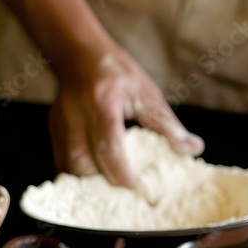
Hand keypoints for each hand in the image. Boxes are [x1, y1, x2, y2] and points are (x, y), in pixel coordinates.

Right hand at [48, 45, 203, 186]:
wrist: (80, 55)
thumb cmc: (118, 74)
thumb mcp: (147, 94)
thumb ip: (168, 125)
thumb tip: (194, 149)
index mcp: (101, 101)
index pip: (108, 145)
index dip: (121, 172)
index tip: (136, 187)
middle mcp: (74, 114)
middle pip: (83, 162)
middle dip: (105, 182)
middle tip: (128, 192)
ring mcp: (59, 123)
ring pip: (69, 167)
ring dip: (91, 182)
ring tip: (112, 186)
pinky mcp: (53, 130)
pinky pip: (63, 162)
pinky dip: (80, 175)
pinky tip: (97, 177)